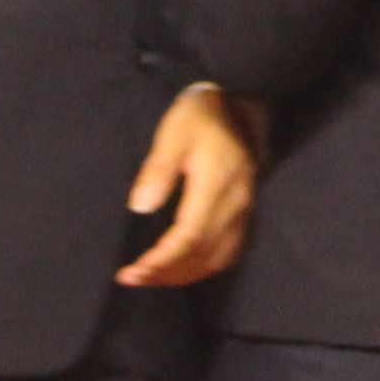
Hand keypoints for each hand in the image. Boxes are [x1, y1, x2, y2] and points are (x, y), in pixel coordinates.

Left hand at [120, 84, 254, 285]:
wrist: (240, 101)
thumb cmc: (200, 116)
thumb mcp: (173, 134)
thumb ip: (158, 169)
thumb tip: (141, 207)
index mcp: (216, 186)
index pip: (189, 237)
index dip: (161, 260)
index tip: (133, 272)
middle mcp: (235, 204)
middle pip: (202, 255)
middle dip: (166, 274)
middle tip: (133, 278)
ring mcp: (245, 209)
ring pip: (218, 258)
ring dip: (185, 275)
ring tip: (153, 277)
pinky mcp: (246, 211)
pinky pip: (230, 252)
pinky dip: (205, 267)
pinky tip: (186, 267)